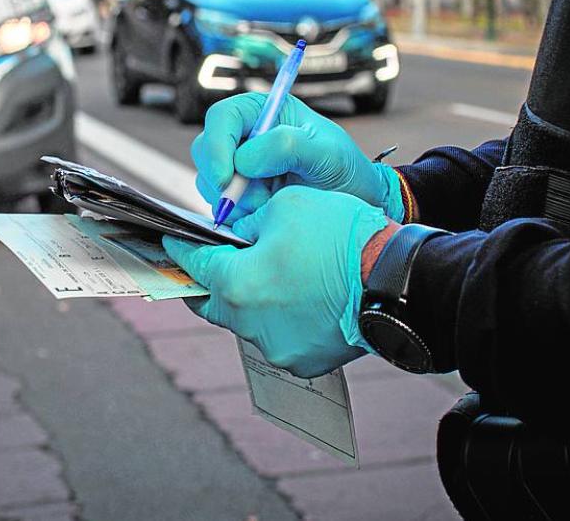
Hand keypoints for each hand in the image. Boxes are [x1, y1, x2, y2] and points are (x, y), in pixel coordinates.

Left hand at [162, 185, 389, 377]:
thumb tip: (237, 238)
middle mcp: (249, 324)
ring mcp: (277, 349)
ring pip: (247, 321)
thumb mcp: (285, 207)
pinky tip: (298, 297)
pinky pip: (279, 337)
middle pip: (213, 302)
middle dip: (209, 282)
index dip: (182, 249)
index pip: (194, 265)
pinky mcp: (304, 362)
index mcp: (236, 285)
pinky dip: (281, 318)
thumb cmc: (341, 237)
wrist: (396, 280)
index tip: (172, 242)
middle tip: (211, 263)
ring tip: (270, 276)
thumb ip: (248, 225)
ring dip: (250, 300)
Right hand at [192, 93, 403, 223]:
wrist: (355, 208)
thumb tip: (245, 159)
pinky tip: (264, 215)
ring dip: (233, 200)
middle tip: (257, 199)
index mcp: (264, 112)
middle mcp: (246, 136)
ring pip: (208, 180)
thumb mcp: (327, 153)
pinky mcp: (239, 196)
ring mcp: (239, 167)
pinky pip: (219, 205)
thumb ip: (287, 146)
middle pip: (206, 149)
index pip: (222, 118)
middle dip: (224, 179)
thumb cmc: (346, 173)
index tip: (226, 177)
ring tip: (271, 205)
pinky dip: (236, 214)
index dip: (217, 145)